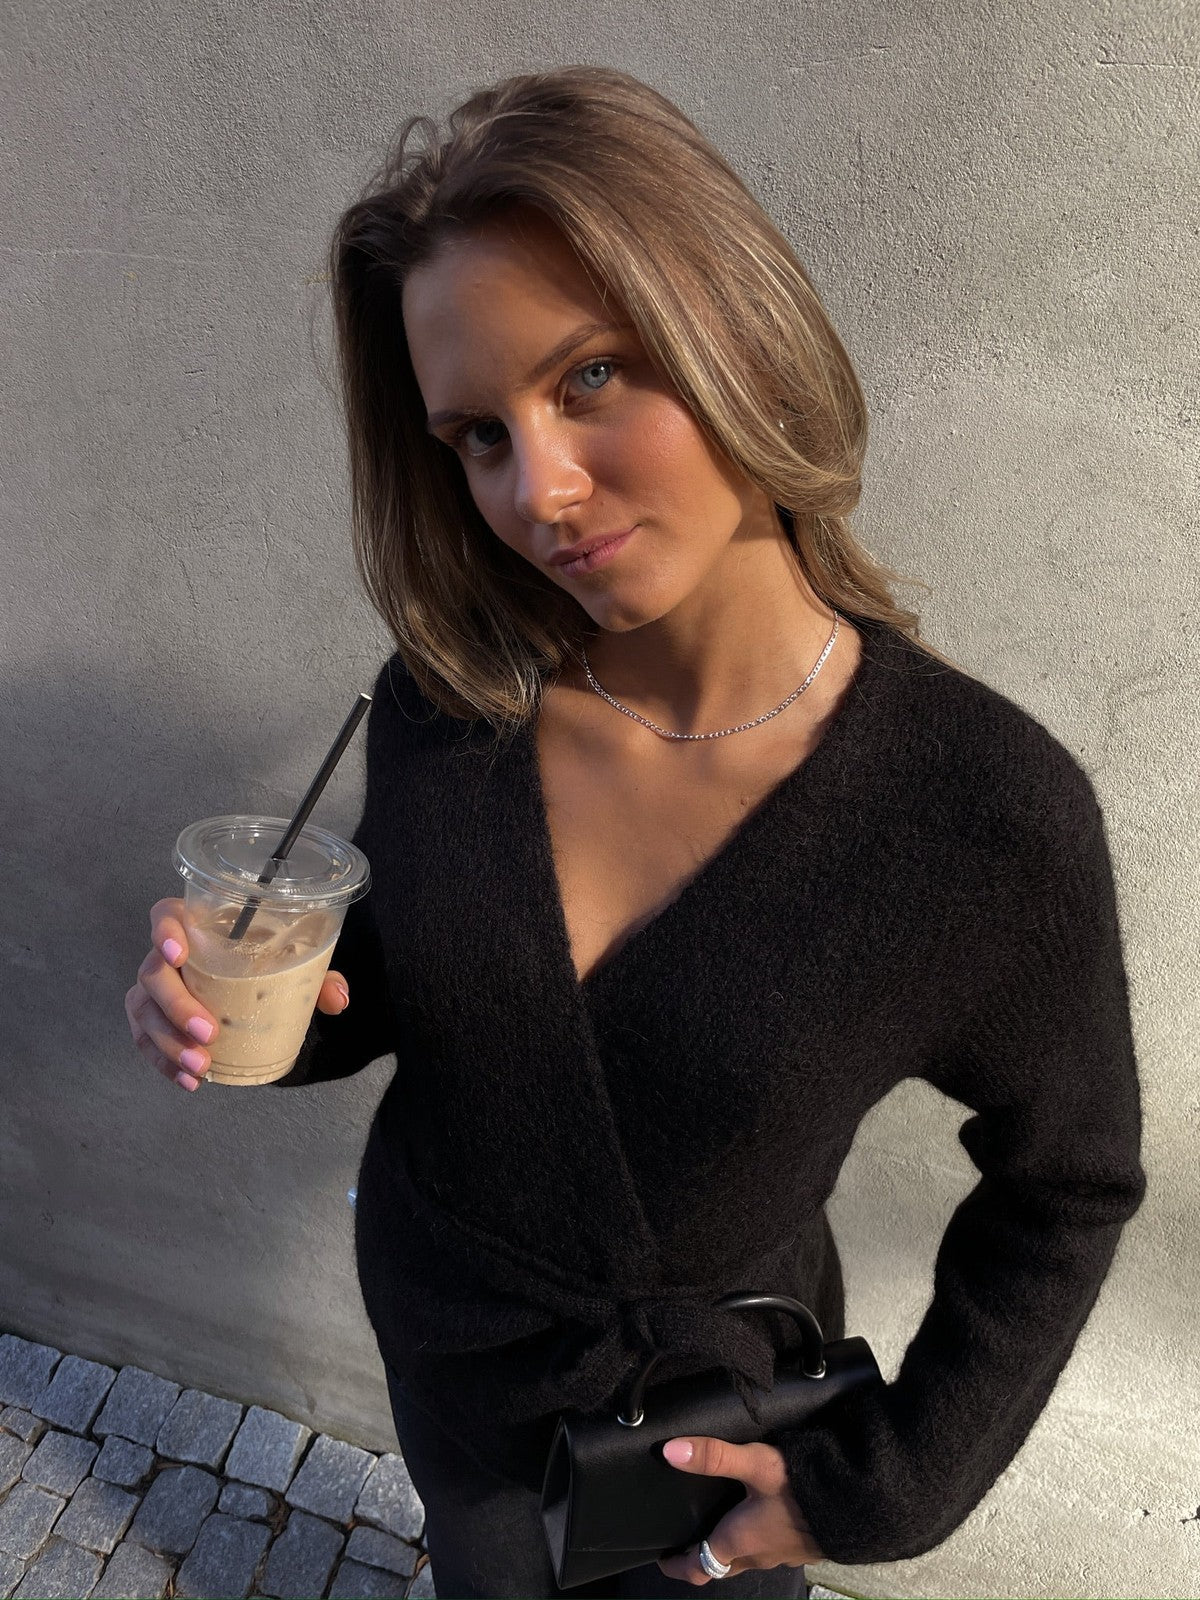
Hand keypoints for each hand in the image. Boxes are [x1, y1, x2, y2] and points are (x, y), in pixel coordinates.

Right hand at [125, 897, 349, 1090]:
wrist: (251, 983)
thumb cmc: (267, 962)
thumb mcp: (295, 964)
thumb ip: (317, 976)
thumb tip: (337, 998)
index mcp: (197, 924)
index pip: (165, 914)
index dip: (164, 931)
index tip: (179, 954)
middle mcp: (167, 953)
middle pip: (152, 973)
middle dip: (177, 1006)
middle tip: (209, 1033)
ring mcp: (154, 987)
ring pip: (144, 1010)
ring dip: (168, 1042)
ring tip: (200, 1066)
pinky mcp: (151, 1018)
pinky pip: (144, 1039)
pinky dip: (163, 1062)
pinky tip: (189, 1080)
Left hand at [657, 1435, 824, 1584]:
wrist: (856, 1504)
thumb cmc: (800, 1489)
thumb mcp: (755, 1464)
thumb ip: (714, 1456)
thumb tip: (669, 1451)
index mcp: (738, 1541)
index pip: (698, 1568)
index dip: (676, 1567)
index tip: (662, 1559)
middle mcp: (757, 1555)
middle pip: (721, 1565)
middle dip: (702, 1556)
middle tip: (686, 1539)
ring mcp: (782, 1554)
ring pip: (746, 1559)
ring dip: (729, 1548)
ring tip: (719, 1523)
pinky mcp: (802, 1547)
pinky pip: (769, 1551)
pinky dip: (755, 1541)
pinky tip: (760, 1518)